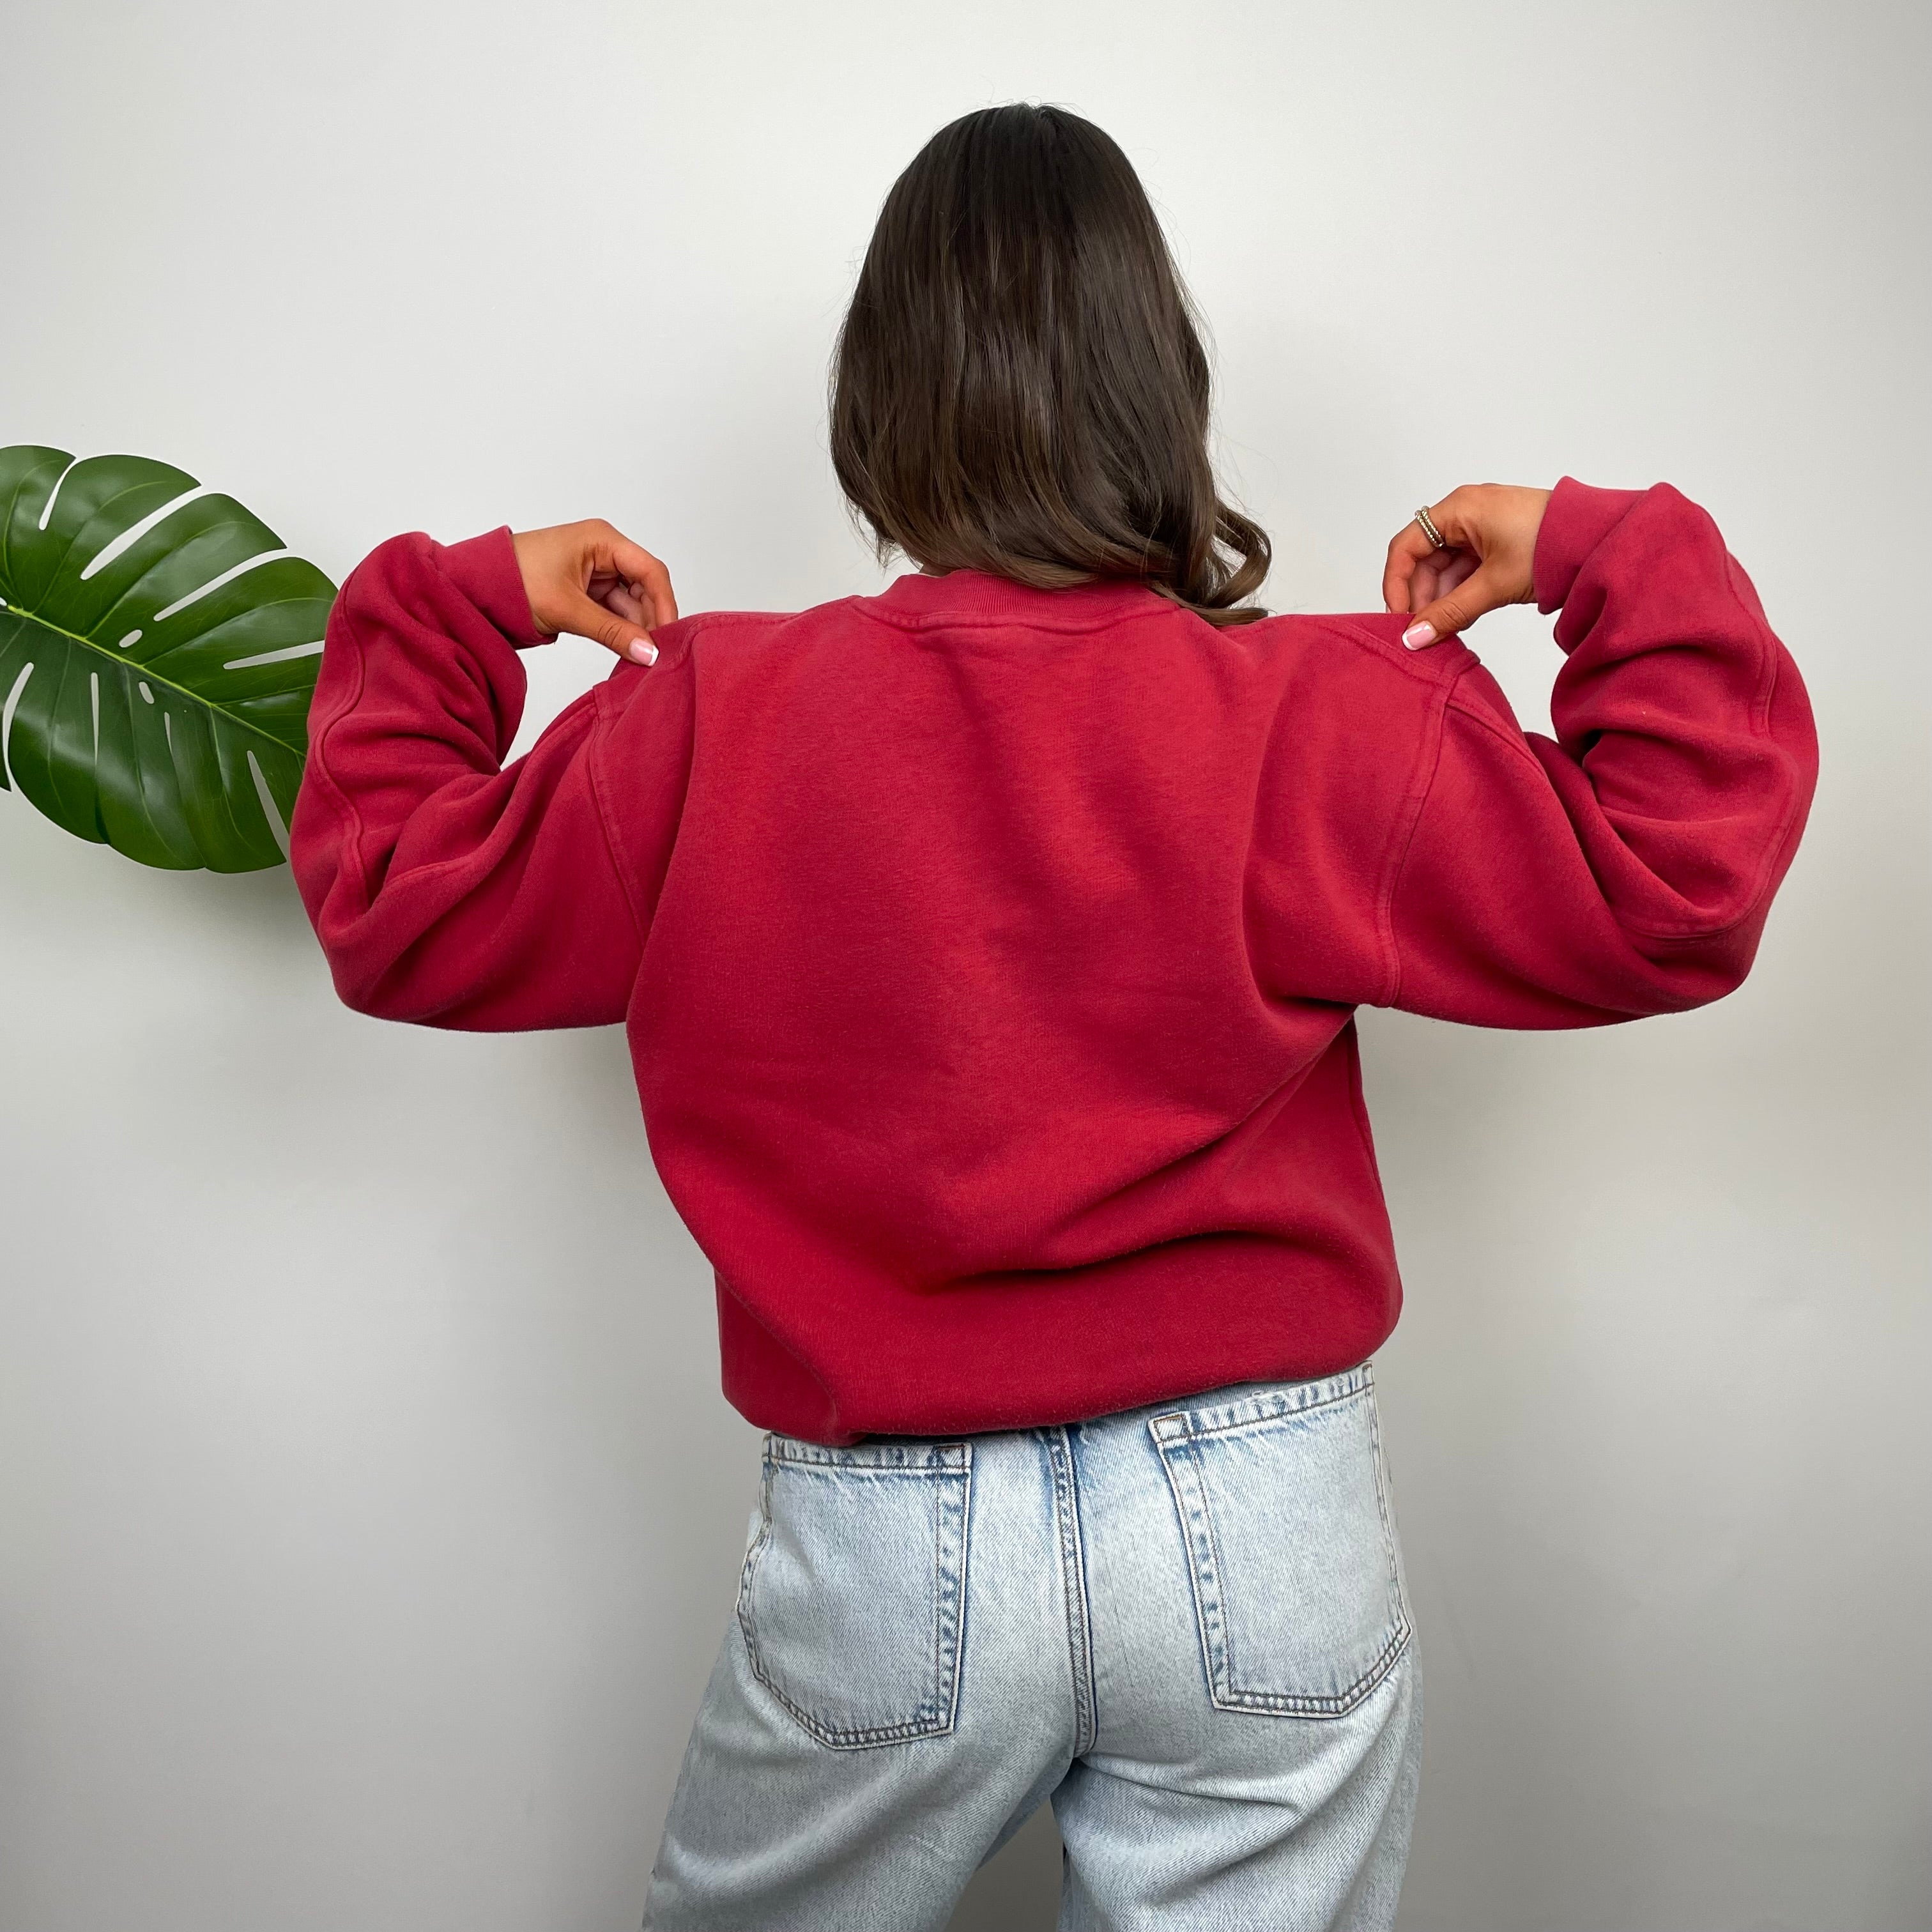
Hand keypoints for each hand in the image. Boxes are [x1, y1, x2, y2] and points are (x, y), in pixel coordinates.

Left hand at [511, 519, 677, 663]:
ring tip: (639, 656)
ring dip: (634, 628)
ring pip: (630, 602)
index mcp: (602, 540)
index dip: (664, 605)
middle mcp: (603, 551)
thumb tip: (648, 653)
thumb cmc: (512, 582)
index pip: (651, 571)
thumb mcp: (567, 609)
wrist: (473, 588)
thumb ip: (612, 632)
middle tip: (655, 654)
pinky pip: (613, 610)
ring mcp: (595, 570)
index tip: (668, 638)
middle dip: (650, 619)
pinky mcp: (585, 589)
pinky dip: (619, 629)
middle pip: (644, 587)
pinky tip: (625, 649)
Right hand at [1382, 484, 1551, 648]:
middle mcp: (1465, 513)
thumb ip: (1449, 613)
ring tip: (1448, 630)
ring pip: (1445, 568)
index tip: (1399, 620)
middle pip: (1424, 560)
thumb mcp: (1494, 585)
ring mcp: (1482, 527)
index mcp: (1459, 509)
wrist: (1603, 539)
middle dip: (1423, 597)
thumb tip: (1414, 639)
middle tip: (1426, 633)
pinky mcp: (1497, 542)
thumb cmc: (1553, 546)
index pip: (1406, 547)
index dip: (1397, 585)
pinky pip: (1465, 569)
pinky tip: (1463, 618)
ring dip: (1443, 599)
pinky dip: (1461, 594)